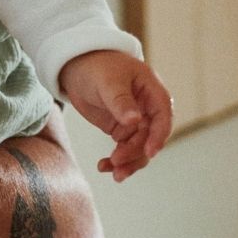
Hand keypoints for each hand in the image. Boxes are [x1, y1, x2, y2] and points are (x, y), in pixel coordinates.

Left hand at [58, 50, 172, 181]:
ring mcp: (134, 120)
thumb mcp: (108, 81)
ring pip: (138, 147)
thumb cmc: (96, 66)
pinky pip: (124, 148)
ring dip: (127, 161)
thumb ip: (121, 101)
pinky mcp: (120, 128)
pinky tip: (104, 166)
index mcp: (152, 91)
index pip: (163, 116)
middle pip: (150, 137)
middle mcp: (147, 108)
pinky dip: (116, 159)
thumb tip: (135, 121)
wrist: (75, 65)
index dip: (159, 135)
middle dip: (136, 152)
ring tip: (111, 171)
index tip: (149, 152)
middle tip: (117, 163)